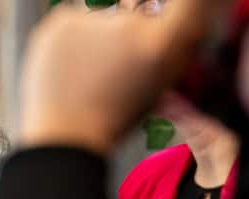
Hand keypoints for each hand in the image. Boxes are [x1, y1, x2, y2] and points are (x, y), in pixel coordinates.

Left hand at [19, 0, 223, 154]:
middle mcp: (128, 25)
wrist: (64, 135)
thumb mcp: (159, 85)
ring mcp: (91, 21)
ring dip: (98, 36)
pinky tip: (69, 66)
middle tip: (112, 68)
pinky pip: (73, 19)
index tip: (169, 17)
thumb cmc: (111, 119)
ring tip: (86, 73)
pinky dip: (71, 37)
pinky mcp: (61, 20)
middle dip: (128, 34)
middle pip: (136, 13)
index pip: (187, 4)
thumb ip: (174, 48)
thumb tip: (185, 18)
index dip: (180, 8)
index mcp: (159, 44)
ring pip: (103, 18)